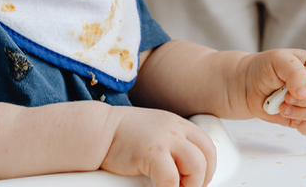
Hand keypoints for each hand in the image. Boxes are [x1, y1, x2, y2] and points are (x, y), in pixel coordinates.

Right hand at [102, 106, 216, 186]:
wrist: (97, 130)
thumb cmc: (120, 136)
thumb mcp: (154, 133)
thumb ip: (170, 146)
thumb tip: (181, 170)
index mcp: (177, 124)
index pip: (206, 146)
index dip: (207, 168)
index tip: (198, 182)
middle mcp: (175, 129)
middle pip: (206, 155)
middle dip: (202, 179)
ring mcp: (165, 139)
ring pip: (196, 166)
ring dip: (191, 186)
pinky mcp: (152, 153)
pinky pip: (171, 178)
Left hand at [239, 49, 305, 134]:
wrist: (247, 86)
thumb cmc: (263, 68)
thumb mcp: (278, 59)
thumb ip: (294, 71)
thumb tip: (304, 91)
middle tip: (286, 95)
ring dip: (299, 112)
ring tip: (281, 105)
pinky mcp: (300, 117)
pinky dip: (302, 125)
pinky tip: (290, 118)